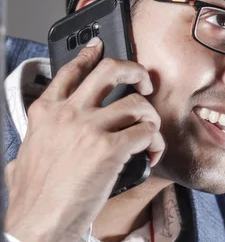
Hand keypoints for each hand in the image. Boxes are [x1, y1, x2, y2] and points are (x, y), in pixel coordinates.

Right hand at [4, 38, 164, 241]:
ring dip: (150, 117)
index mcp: (46, 113)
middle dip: (134, 70)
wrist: (38, 224)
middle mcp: (69, 114)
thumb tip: (24, 154)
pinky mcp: (111, 148)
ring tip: (149, 132)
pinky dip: (155, 143)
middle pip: (110, 70)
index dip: (88, 55)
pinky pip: (146, 133)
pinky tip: (151, 154)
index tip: (100, 46)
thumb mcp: (22, 159)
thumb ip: (32, 146)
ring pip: (136, 103)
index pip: (70, 71)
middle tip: (144, 82)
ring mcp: (90, 129)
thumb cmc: (33, 197)